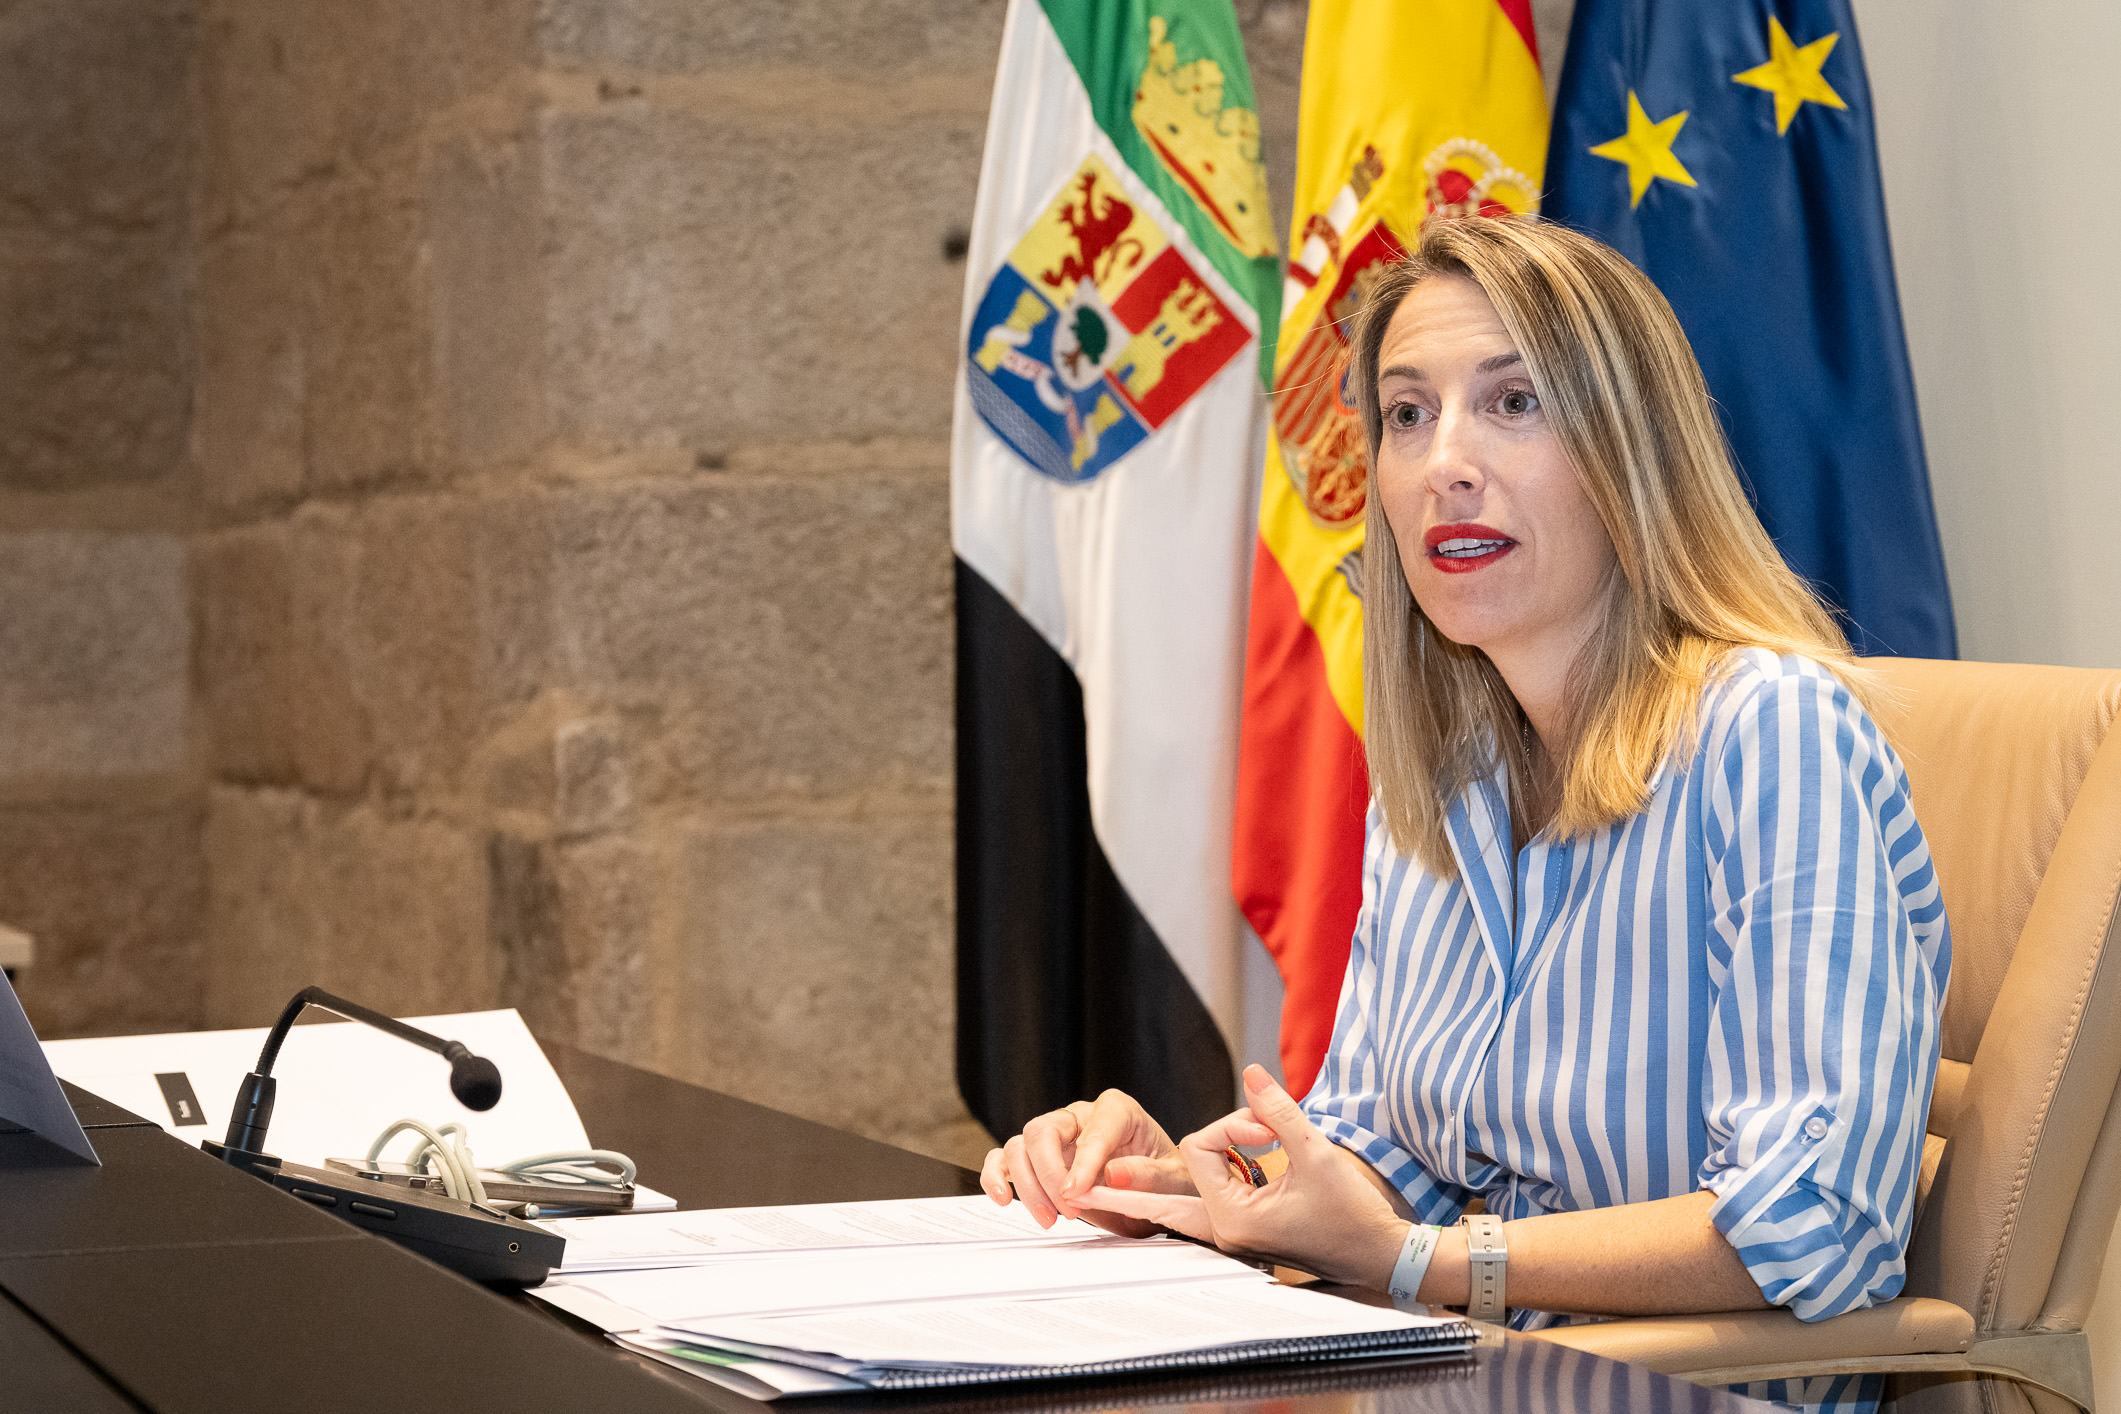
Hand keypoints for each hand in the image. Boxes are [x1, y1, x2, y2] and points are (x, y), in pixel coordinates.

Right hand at [979, 1089, 1194, 1237]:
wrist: (1160, 1192)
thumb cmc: (1168, 1179)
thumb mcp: (1174, 1178)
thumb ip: (1148, 1174)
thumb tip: (1113, 1174)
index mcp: (1117, 1111)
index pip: (1092, 1129)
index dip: (1082, 1162)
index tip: (1077, 1193)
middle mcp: (1081, 1117)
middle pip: (1044, 1130)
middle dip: (1050, 1174)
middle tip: (1069, 1210)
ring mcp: (1056, 1137)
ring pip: (1021, 1146)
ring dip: (1027, 1185)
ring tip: (1049, 1218)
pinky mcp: (1038, 1159)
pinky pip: (1005, 1159)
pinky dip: (997, 1176)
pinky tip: (1002, 1198)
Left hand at [1084, 1065, 1409, 1285]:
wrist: (1380, 1255)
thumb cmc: (1352, 1212)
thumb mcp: (1316, 1150)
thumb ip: (1278, 1109)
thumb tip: (1251, 1071)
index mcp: (1235, 1218)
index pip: (1200, 1150)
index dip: (1232, 1126)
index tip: (1267, 1127)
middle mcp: (1227, 1233)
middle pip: (1161, 1205)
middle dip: (1123, 1196)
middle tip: (1074, 1196)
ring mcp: (1235, 1239)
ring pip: (1181, 1210)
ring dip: (1164, 1192)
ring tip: (1107, 1192)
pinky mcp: (1246, 1237)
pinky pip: (1202, 1215)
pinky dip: (1187, 1203)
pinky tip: (1156, 1203)